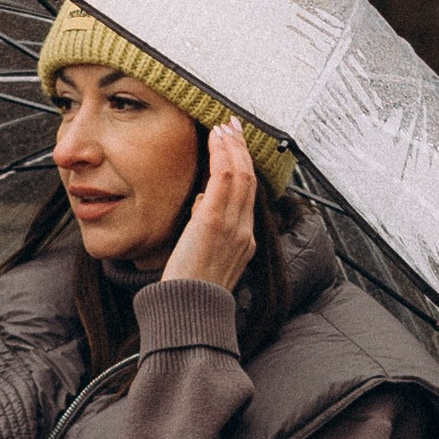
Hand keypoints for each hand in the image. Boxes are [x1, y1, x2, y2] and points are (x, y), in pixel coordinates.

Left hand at [162, 119, 258, 293]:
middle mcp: (244, 232)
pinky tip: (215, 140)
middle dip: (241, 149)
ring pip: (240, 175)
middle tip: (233, 126)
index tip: (236, 147)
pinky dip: (221, 155)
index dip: (244, 167)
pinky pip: (224, 180)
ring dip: (232, 146)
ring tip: (223, 127)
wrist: (189, 312)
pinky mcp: (214, 222)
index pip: (248, 196)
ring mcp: (232, 226)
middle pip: (249, 180)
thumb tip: (203, 207)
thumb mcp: (208, 260)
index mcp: (245, 242)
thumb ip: (209, 232)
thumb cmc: (191, 293)